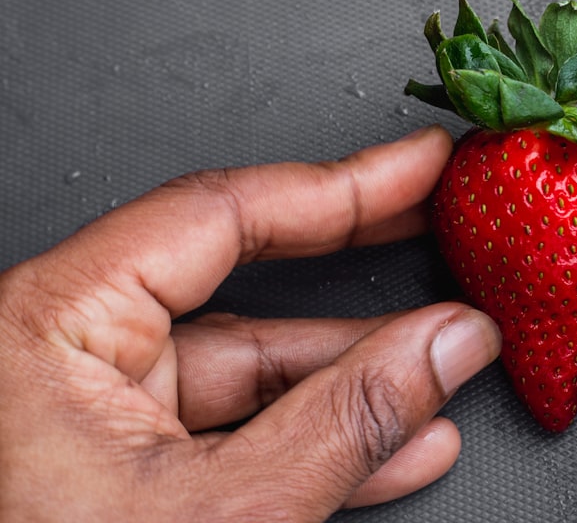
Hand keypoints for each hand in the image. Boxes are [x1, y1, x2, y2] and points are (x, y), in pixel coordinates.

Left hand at [0, 126, 500, 521]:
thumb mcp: (222, 513)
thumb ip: (345, 420)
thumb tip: (448, 344)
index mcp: (50, 325)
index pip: (223, 215)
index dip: (341, 185)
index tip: (417, 166)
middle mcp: (61, 352)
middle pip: (242, 279)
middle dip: (356, 266)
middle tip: (437, 223)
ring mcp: (89, 413)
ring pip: (249, 368)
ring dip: (356, 372)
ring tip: (448, 359)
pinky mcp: (115, 468)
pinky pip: (233, 429)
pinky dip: (316, 434)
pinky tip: (401, 441)